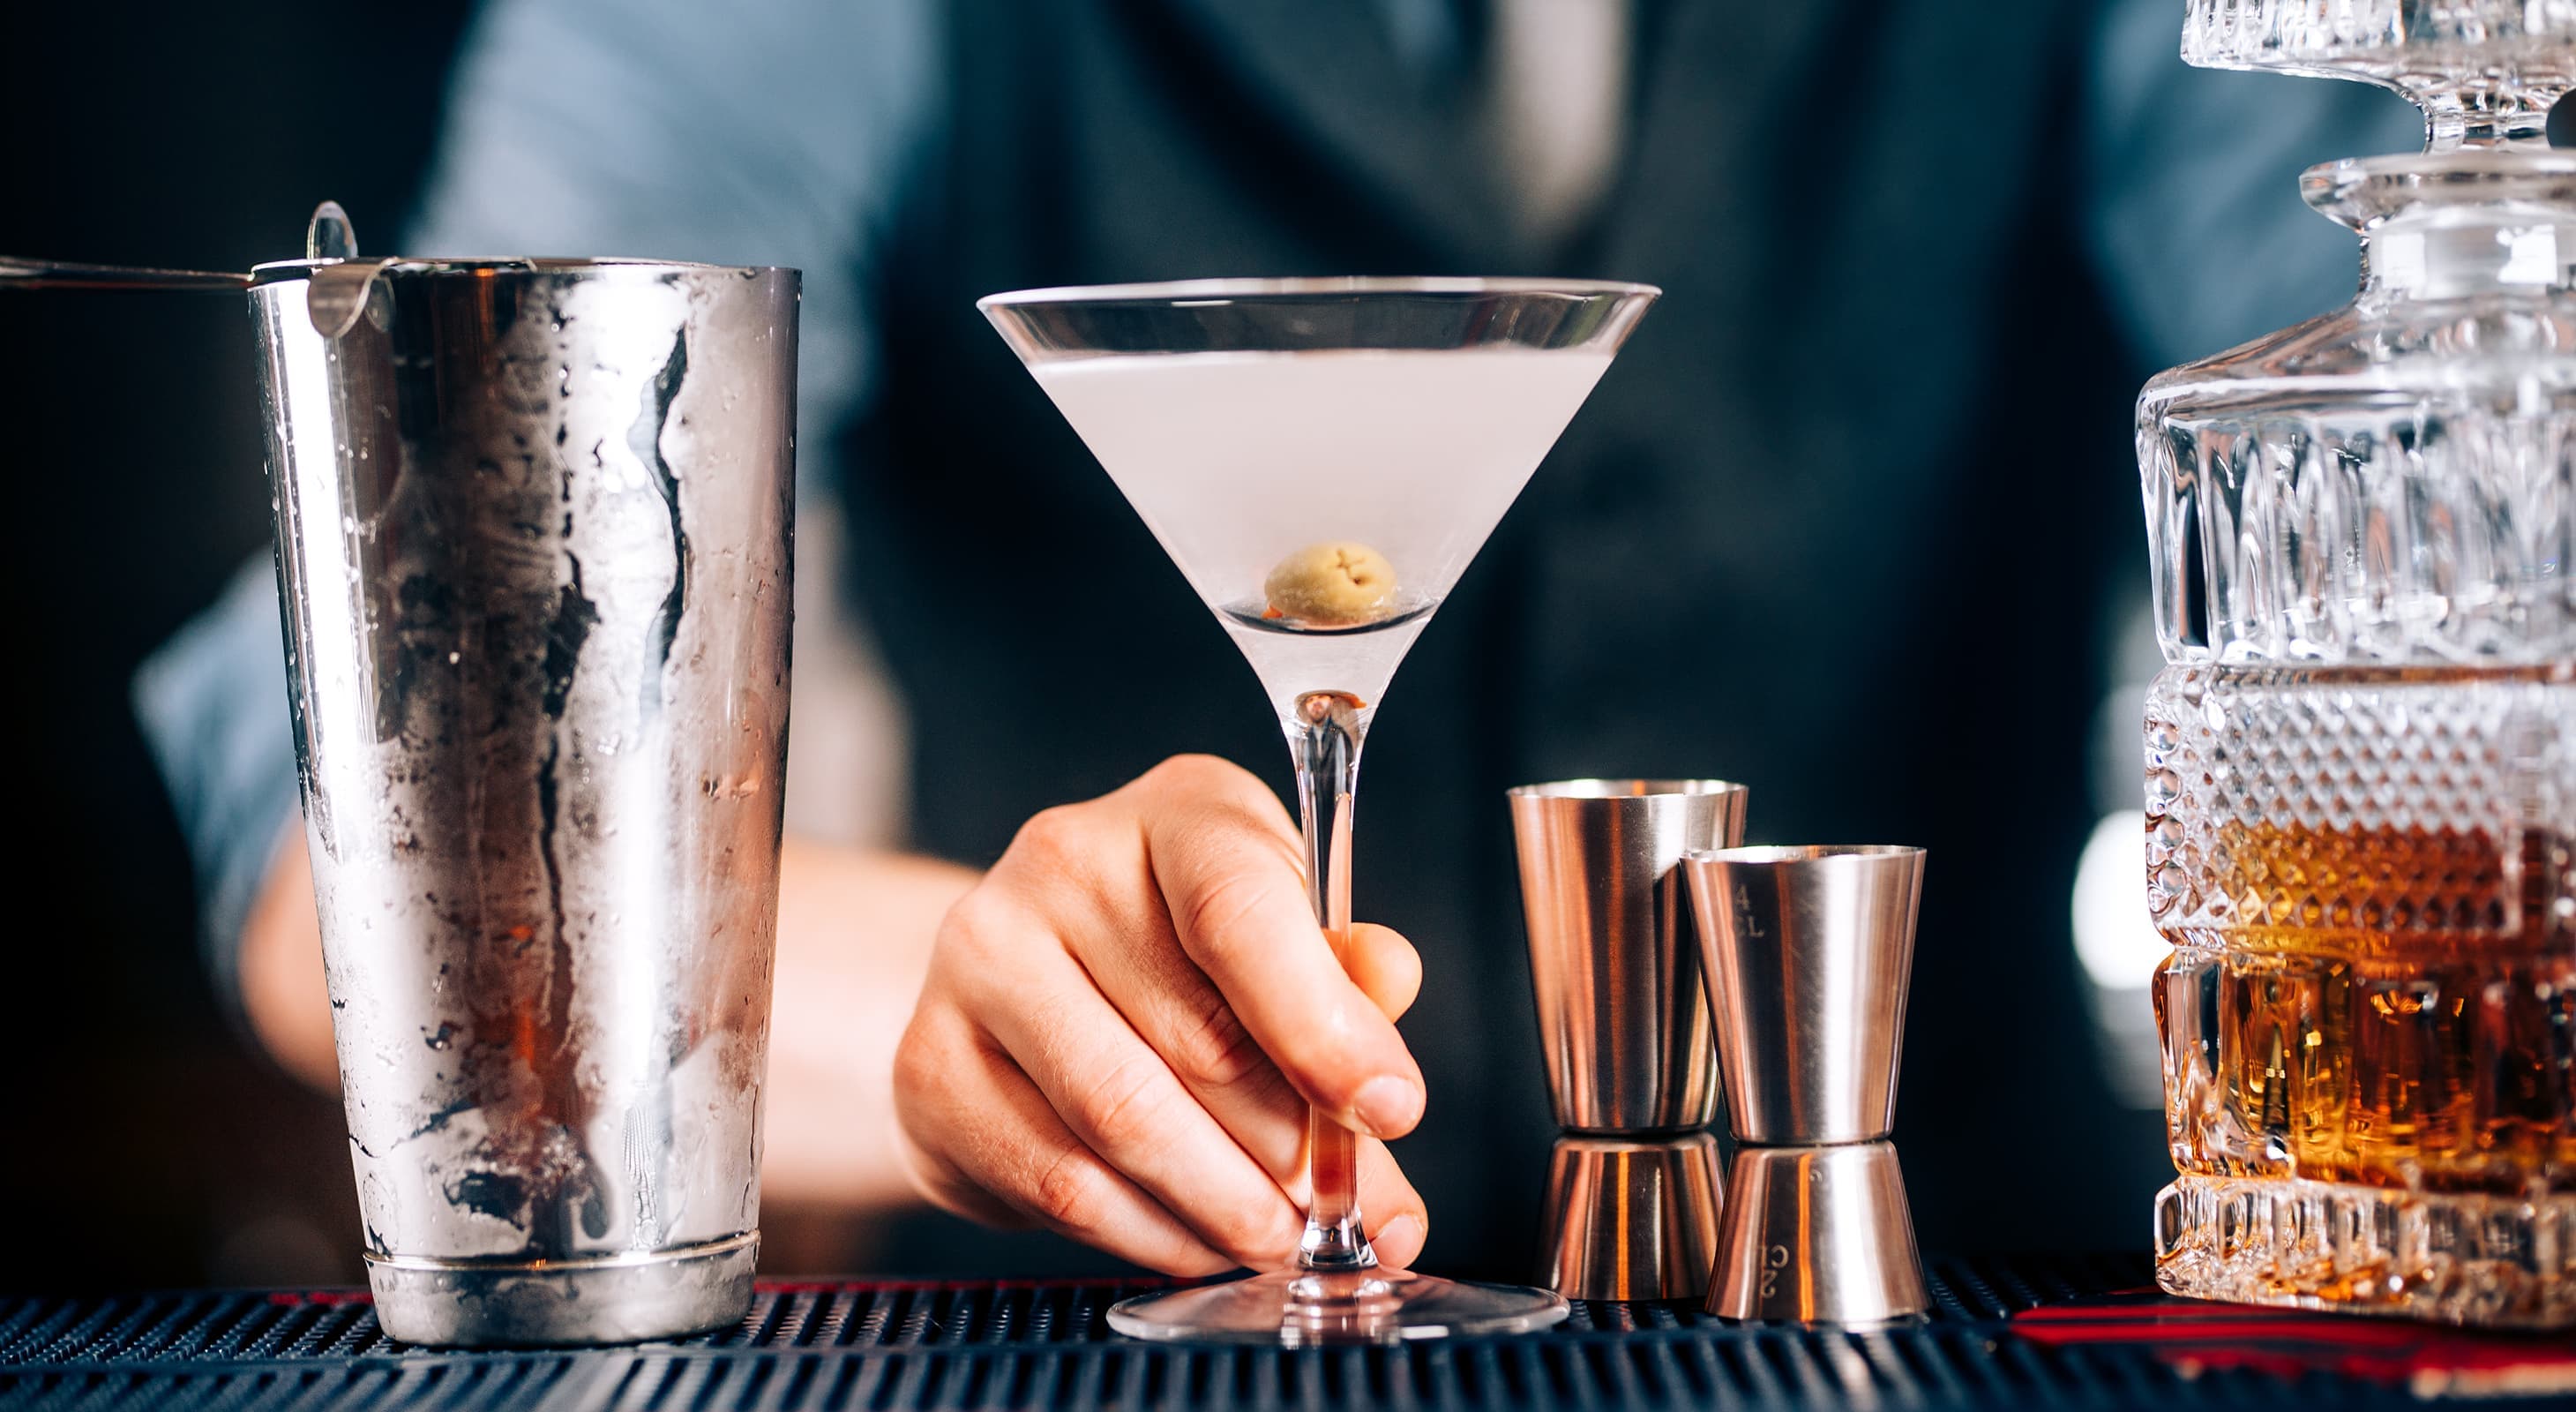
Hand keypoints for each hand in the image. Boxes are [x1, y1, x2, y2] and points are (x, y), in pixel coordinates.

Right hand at [892, 755, 1429, 1274]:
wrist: (1035, 976)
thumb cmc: (1191, 953)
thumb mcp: (1290, 932)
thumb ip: (1345, 968)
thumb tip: (1387, 985)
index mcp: (1174, 814)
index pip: (1241, 911)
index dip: (1323, 1024)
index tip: (1391, 1109)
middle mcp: (1058, 864)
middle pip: (1197, 1039)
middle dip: (1293, 1153)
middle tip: (1352, 1217)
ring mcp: (974, 962)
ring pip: (1124, 1124)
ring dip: (1226, 1208)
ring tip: (1283, 1240)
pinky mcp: (929, 1067)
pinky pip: (1058, 1183)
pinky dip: (1151, 1233)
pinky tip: (1199, 1241)